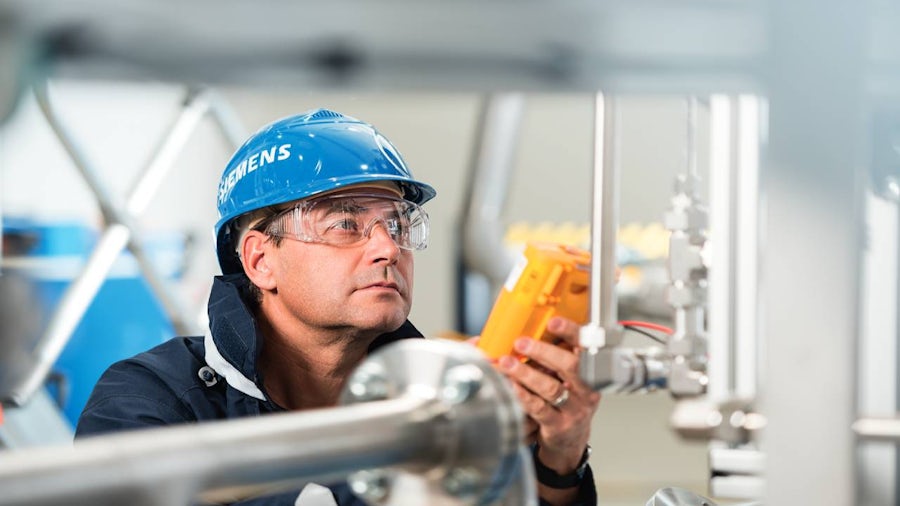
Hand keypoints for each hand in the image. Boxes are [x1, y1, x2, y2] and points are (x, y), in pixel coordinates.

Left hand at [496, 316, 599, 472]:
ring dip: (527, 373)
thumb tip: (532, 328)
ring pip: (552, 388)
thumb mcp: (570, 377)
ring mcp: (574, 409)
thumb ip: (558, 356)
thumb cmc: (567, 401)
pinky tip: (511, 386)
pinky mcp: (559, 426)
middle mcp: (587, 390)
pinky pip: (539, 408)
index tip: (554, 322)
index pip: (586, 347)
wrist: (570, 439)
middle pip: (571, 366)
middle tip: (521, 342)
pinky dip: (523, 395)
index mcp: (591, 371)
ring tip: (507, 363)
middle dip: (544, 352)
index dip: (572, 333)